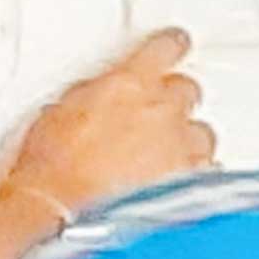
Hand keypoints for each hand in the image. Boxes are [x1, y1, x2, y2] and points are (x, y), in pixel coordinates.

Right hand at [0, 31, 211, 232]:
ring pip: (201, 132)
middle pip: (187, 90)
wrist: (65, 214)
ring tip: (164, 154)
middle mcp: (162, 111)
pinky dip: (192, 172)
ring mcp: (181, 147)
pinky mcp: (192, 182)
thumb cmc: (53, 169)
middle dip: (173, 99)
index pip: (164, 48)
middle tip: (155, 112)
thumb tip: (99, 94)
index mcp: (127, 84)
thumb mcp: (58, 113)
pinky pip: (205, 169)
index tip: (173, 44)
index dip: (170, 45)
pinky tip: (173, 180)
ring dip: (185, 138)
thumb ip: (92, 95)